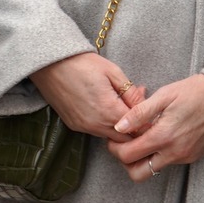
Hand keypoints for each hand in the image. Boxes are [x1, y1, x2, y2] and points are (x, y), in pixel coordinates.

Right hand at [29, 53, 144, 139]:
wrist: (51, 63)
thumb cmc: (82, 63)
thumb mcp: (113, 72)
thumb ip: (131, 93)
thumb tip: (145, 105)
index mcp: (109, 111)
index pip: (137, 129)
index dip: (147, 122)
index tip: (152, 114)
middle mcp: (96, 124)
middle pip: (125, 139)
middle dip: (135, 129)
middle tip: (141, 114)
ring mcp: (84, 127)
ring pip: (110, 136)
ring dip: (120, 128)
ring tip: (122, 107)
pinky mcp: (74, 125)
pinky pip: (96, 131)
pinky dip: (105, 125)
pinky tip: (105, 108)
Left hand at [105, 74, 203, 182]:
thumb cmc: (196, 91)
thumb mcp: (165, 96)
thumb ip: (139, 113)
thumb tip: (118, 127)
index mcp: (164, 137)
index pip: (128, 156)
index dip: (115, 148)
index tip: (113, 137)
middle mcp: (175, 153)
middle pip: (138, 174)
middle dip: (126, 161)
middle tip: (123, 144)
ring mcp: (186, 157)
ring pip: (154, 170)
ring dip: (142, 159)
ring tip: (141, 138)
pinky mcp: (194, 156)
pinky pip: (169, 162)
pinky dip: (159, 154)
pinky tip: (159, 136)